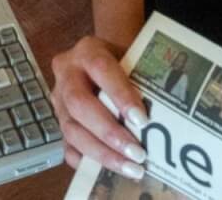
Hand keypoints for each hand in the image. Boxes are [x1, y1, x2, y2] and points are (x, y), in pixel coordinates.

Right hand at [50, 36, 149, 177]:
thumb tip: (162, 115)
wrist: (103, 59)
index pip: (100, 68)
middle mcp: (67, 73)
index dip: (120, 95)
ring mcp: (59, 99)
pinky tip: (109, 170)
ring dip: (102, 153)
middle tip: (137, 153)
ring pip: (71, 129)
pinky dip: (87, 160)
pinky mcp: (59, 121)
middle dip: (109, 132)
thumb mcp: (132, 58)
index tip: (142, 120)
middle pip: (79, 104)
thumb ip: (140, 79)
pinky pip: (67, 146)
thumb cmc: (126, 60)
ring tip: (130, 168)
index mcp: (87, 50)